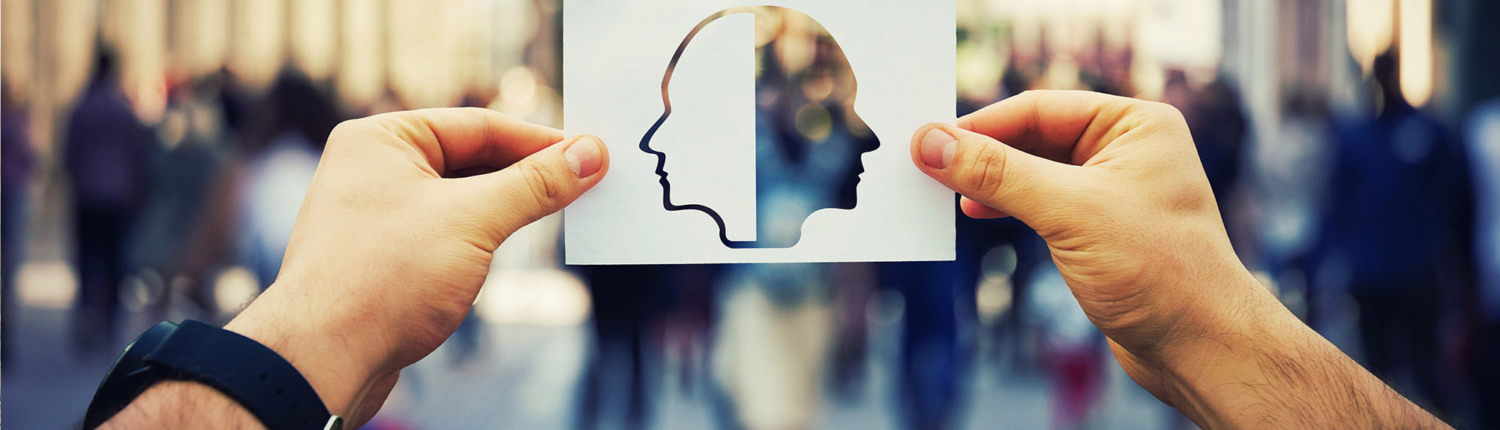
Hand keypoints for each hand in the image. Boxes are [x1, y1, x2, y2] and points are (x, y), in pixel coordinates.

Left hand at [224, 108, 606, 425]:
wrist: (322, 358)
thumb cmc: (382, 279)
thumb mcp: (474, 220)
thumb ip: (535, 184)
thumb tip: (589, 155)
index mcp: (381, 139)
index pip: (479, 126)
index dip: (539, 141)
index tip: (589, 154)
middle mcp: (371, 170)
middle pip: (470, 160)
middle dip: (526, 175)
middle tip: (584, 184)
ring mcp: (373, 215)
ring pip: (458, 201)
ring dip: (506, 209)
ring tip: (557, 216)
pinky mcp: (380, 258)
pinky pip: (443, 234)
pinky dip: (480, 239)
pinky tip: (507, 252)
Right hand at [913, 90, 1252, 395]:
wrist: (1200, 345)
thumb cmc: (1160, 271)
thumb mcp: (1069, 211)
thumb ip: (997, 174)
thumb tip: (933, 144)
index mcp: (1135, 124)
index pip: (1040, 109)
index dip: (982, 125)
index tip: (930, 141)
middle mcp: (1128, 150)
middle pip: (1033, 137)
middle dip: (983, 153)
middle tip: (929, 167)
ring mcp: (1114, 190)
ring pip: (1034, 171)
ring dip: (992, 181)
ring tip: (949, 194)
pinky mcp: (1101, 228)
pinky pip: (1042, 202)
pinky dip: (1008, 205)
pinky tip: (979, 212)